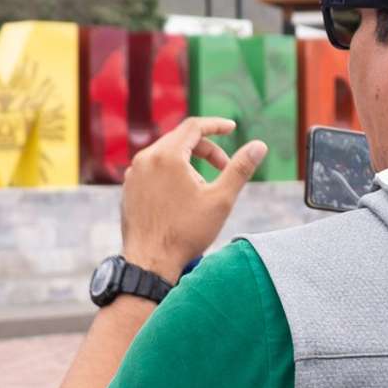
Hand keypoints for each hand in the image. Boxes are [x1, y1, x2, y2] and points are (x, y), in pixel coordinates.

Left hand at [119, 117, 266, 280]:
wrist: (150, 262)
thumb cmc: (186, 232)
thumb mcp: (221, 199)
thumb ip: (240, 169)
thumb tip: (259, 145)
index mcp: (167, 155)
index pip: (194, 126)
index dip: (216, 125)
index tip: (232, 128)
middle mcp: (145, 158)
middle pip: (180, 139)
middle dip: (206, 149)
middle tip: (224, 168)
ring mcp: (133, 174)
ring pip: (166, 155)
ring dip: (189, 163)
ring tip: (202, 190)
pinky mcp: (128, 188)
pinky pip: (153, 170)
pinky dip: (171, 174)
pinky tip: (182, 198)